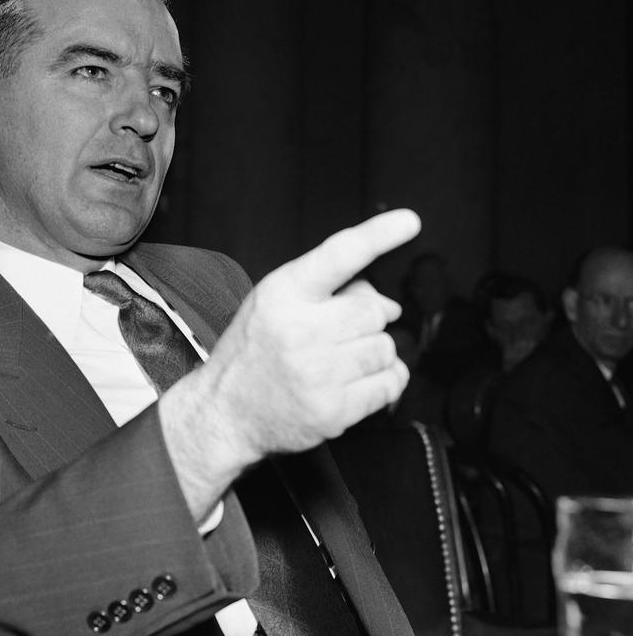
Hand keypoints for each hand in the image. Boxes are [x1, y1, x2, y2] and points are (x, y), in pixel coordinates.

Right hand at [161, 209, 420, 517]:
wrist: (226, 413)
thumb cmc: (254, 352)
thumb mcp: (273, 304)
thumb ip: (325, 290)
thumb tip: (387, 301)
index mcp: (282, 295)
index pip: (339, 255)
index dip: (378, 235)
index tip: (410, 222)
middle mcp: (299, 331)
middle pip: (373, 310)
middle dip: (366, 320)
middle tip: (339, 333)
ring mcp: (317, 373)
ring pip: (386, 348)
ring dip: (373, 354)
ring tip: (339, 362)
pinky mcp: (333, 410)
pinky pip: (390, 384)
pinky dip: (384, 382)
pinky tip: (354, 382)